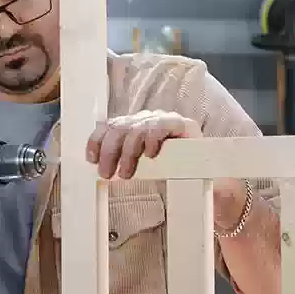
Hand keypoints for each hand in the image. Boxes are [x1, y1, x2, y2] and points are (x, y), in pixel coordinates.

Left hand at [86, 110, 200, 179]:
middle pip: (119, 127)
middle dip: (109, 151)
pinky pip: (160, 125)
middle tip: (107, 174)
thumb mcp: (139, 167)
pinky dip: (151, 140)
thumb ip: (121, 163)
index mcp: (131, 127)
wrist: (203, 173)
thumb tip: (98, 169)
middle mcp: (144, 120)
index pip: (108, 126)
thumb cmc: (168, 171)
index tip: (91, 158)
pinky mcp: (180, 123)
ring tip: (127, 174)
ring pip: (136, 128)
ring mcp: (162, 120)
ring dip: (128, 153)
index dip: (96, 140)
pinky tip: (150, 155)